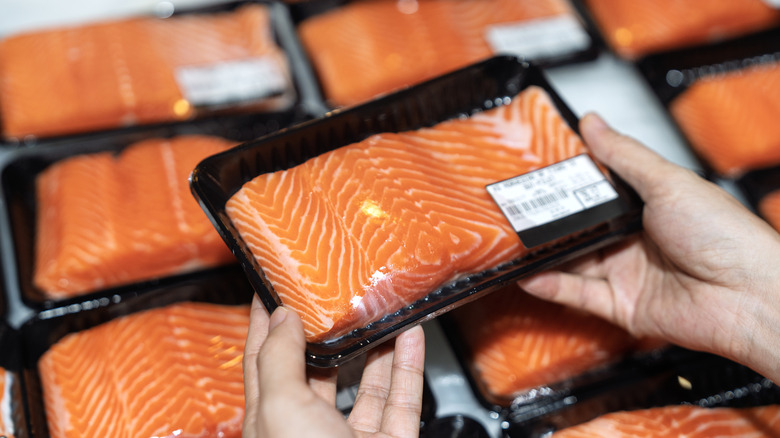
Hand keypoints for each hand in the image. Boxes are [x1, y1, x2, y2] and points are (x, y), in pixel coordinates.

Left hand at [243, 295, 425, 437]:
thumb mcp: (280, 407)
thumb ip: (280, 359)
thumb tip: (279, 316)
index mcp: (270, 419)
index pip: (263, 360)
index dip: (263, 324)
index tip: (268, 289)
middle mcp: (308, 429)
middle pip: (317, 369)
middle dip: (327, 332)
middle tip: (336, 295)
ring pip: (364, 383)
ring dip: (375, 346)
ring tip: (381, 311)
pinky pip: (400, 401)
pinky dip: (407, 367)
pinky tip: (410, 338)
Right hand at [518, 113, 779, 381]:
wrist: (747, 295)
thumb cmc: (725, 235)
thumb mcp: (668, 182)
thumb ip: (625, 155)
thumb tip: (594, 122)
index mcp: (649, 205)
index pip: (597, 192)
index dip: (568, 184)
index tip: (537, 174)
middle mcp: (636, 239)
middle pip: (581, 229)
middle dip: (549, 221)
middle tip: (518, 209)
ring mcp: (628, 274)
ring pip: (574, 262)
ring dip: (545, 254)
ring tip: (515, 241)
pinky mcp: (622, 306)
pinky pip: (580, 295)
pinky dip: (553, 286)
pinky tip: (531, 275)